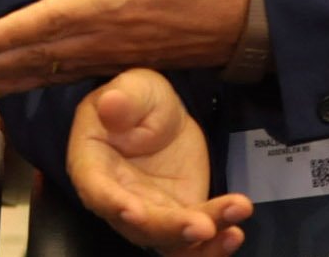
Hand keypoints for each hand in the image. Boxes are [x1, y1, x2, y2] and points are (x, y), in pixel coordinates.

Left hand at [0, 0, 249, 97]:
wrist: (244, 23)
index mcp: (113, 5)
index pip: (51, 20)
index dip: (10, 33)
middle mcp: (104, 37)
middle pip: (36, 53)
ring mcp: (108, 55)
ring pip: (46, 70)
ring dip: (2, 78)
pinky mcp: (114, 62)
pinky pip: (63, 76)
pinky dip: (30, 82)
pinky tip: (5, 88)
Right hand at [69, 69, 250, 253]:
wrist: (162, 114)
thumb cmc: (137, 98)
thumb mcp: (133, 88)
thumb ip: (123, 98)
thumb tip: (110, 103)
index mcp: (93, 166)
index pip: (97, 190)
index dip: (112, 202)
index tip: (133, 211)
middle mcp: (117, 201)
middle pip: (139, 226)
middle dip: (171, 229)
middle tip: (203, 225)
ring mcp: (150, 215)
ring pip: (169, 242)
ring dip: (200, 245)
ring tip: (231, 227)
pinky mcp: (180, 219)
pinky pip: (195, 241)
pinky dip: (215, 243)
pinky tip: (235, 230)